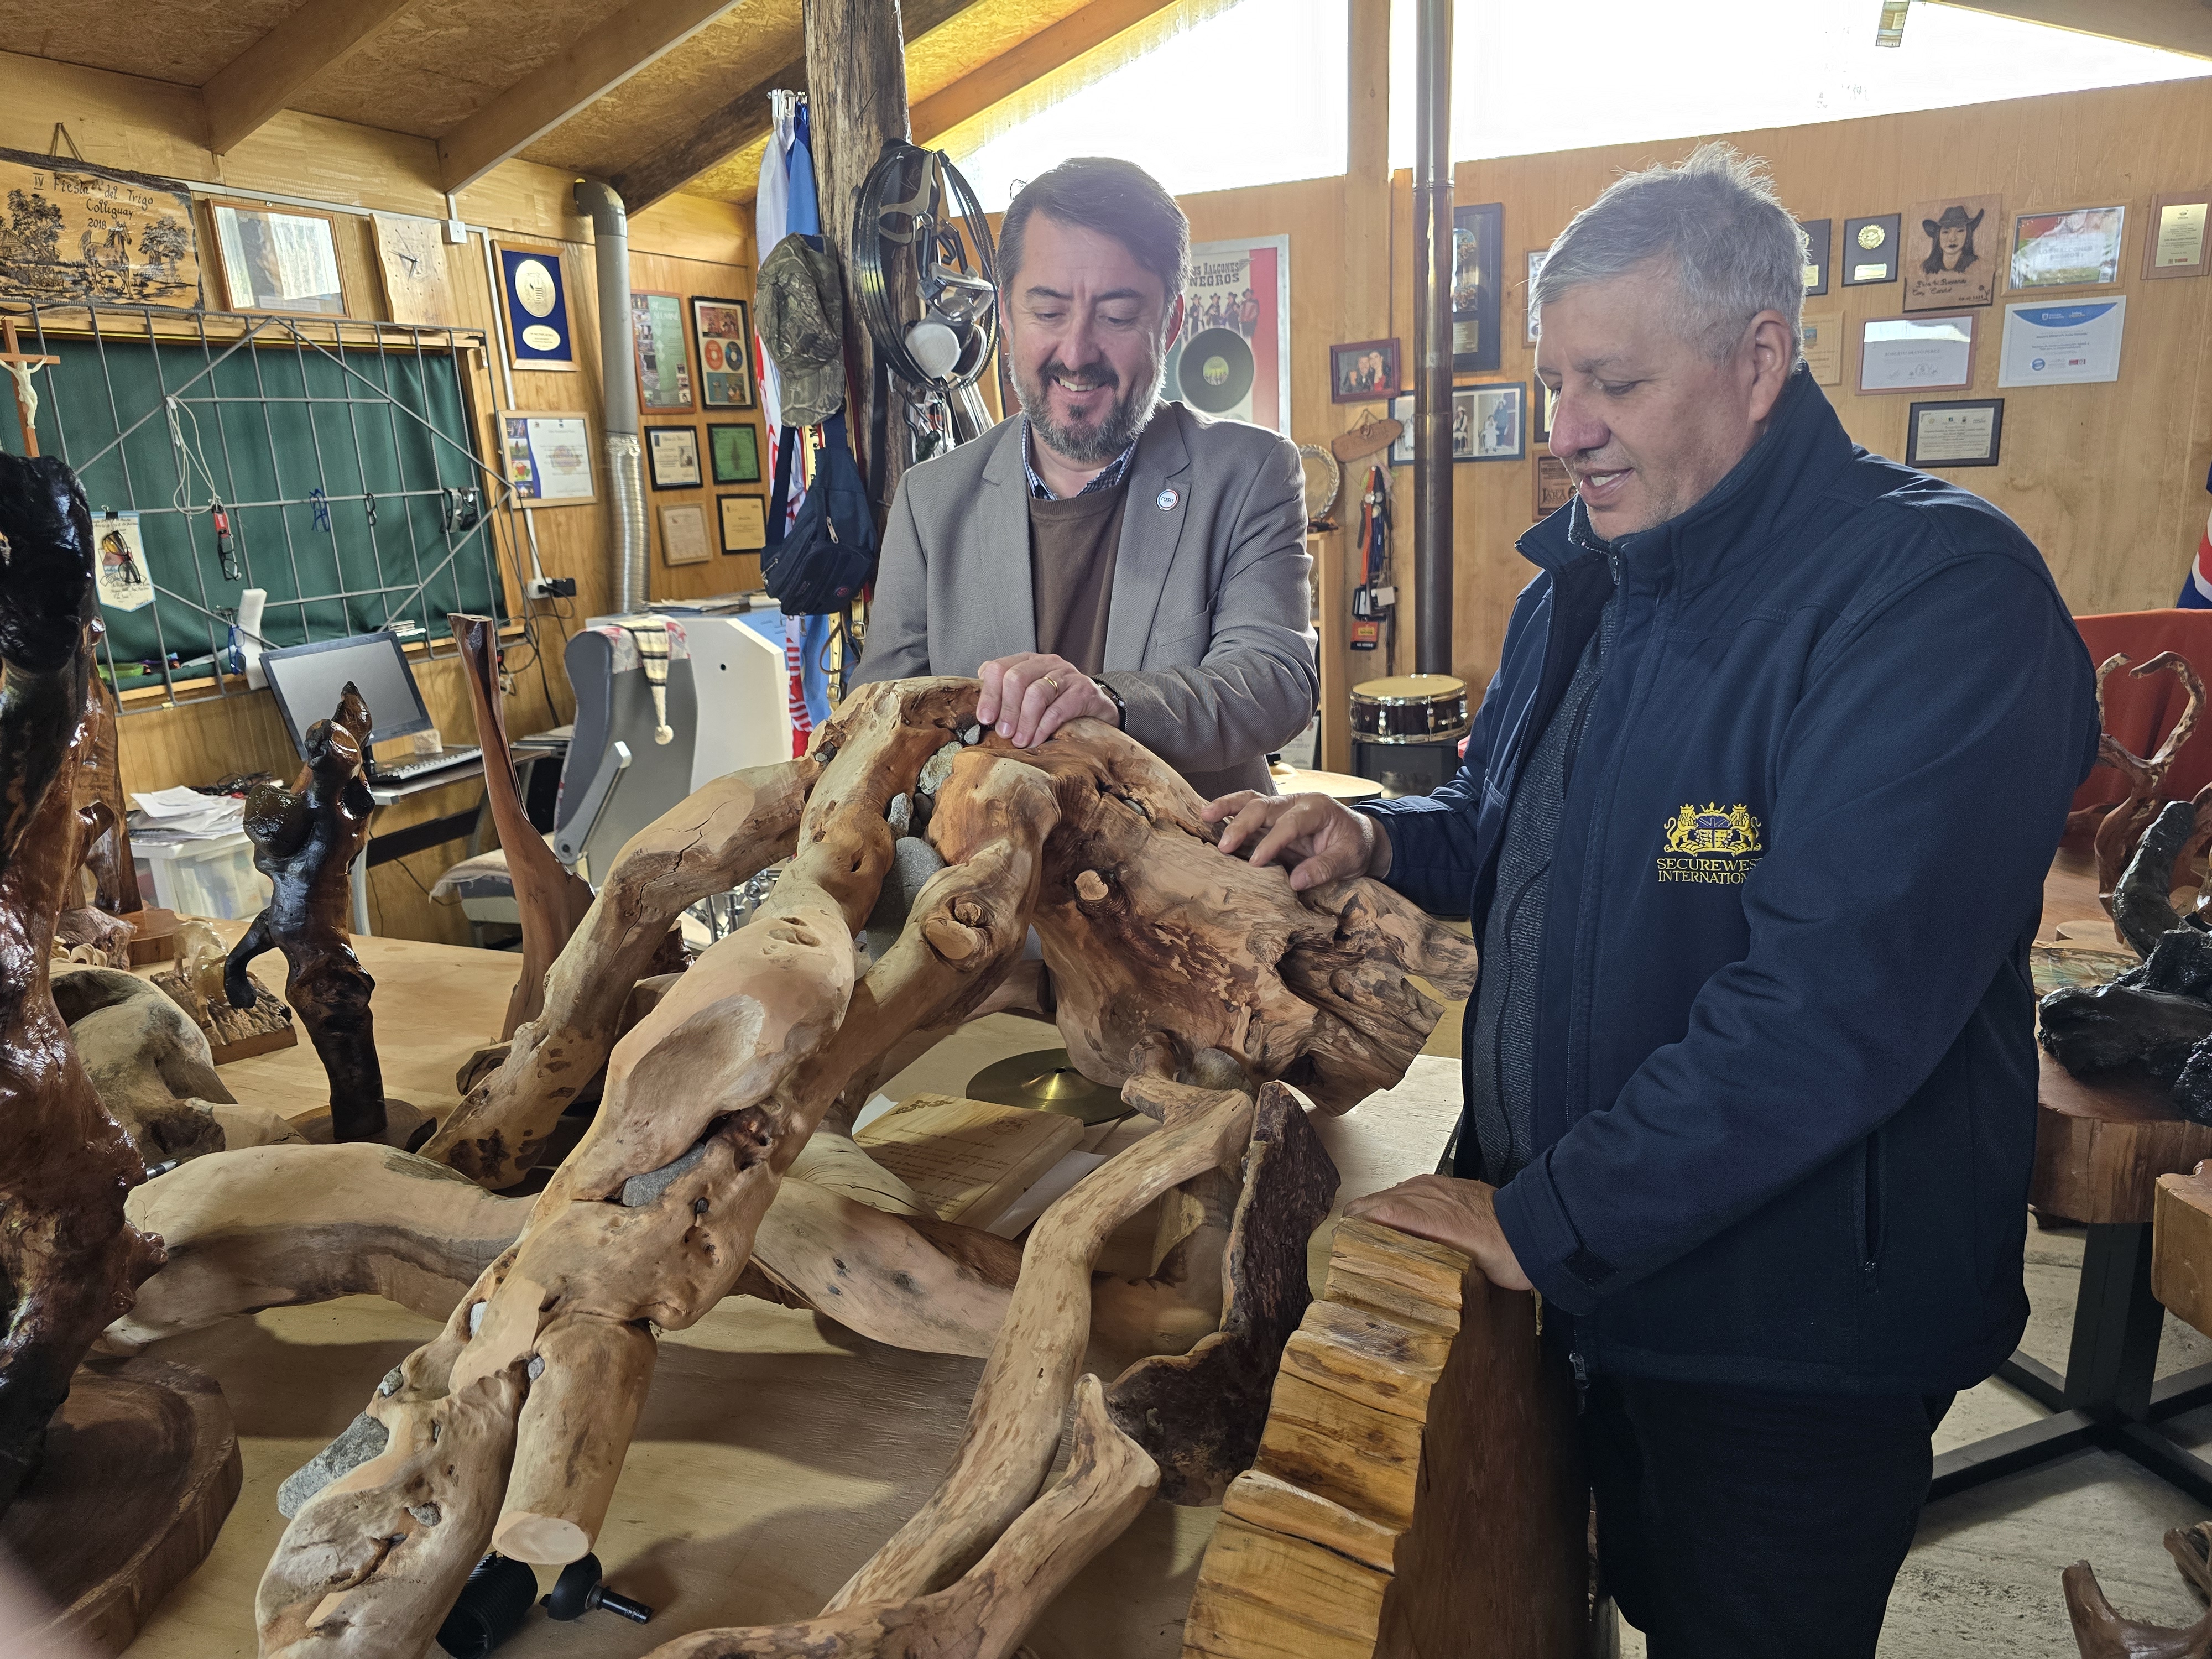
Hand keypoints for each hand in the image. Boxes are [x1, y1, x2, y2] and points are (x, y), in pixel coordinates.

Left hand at [976, 653, 1117, 747]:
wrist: (1097, 710)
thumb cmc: (1058, 706)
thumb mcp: (1029, 700)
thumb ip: (1007, 701)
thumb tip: (983, 718)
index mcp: (1026, 662)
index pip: (998, 668)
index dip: (989, 695)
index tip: (985, 719)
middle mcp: (1046, 663)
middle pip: (1016, 678)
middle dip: (1007, 709)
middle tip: (1004, 733)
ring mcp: (1066, 675)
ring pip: (1037, 692)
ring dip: (1025, 721)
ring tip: (1020, 741)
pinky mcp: (1084, 691)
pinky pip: (1059, 708)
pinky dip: (1044, 727)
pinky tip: (1037, 740)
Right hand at [1202, 790, 1389, 890]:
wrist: (1359, 837)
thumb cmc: (1355, 846)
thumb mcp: (1349, 860)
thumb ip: (1323, 868)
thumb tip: (1294, 881)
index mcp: (1318, 809)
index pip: (1290, 823)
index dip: (1272, 842)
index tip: (1256, 863)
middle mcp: (1296, 802)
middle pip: (1264, 806)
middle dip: (1242, 824)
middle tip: (1224, 847)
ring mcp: (1282, 807)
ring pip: (1251, 799)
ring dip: (1227, 807)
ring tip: (1205, 816)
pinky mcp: (1272, 816)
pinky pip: (1248, 808)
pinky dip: (1229, 812)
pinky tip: (1209, 818)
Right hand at [1344, 1175, 1532, 1291]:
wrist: (1538, 1229)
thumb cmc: (1507, 1255)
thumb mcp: (1469, 1269)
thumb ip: (1433, 1264)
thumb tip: (1401, 1272)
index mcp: (1433, 1215)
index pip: (1382, 1211)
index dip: (1356, 1223)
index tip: (1338, 1240)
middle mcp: (1431, 1195)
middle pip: (1380, 1200)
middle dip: (1357, 1218)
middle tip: (1340, 1242)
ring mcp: (1439, 1187)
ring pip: (1393, 1193)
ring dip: (1373, 1209)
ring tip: (1357, 1230)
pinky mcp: (1447, 1185)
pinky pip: (1410, 1190)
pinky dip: (1393, 1202)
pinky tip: (1389, 1216)